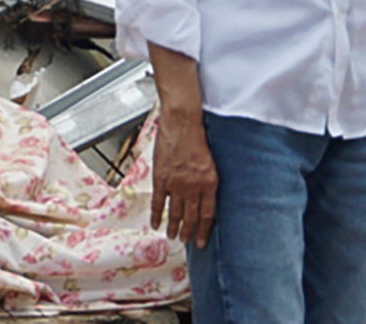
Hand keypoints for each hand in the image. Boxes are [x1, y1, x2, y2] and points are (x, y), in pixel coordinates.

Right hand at [150, 109, 217, 246]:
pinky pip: (158, 202)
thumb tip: (205, 196)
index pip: (207, 214)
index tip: (201, 241)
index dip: (204, 230)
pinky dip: (156, 215)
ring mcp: (176, 184)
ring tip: (173, 237)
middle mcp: (193, 187)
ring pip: (175, 213)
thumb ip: (207, 180)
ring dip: (174, 227)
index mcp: (209, 182)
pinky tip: (156, 224)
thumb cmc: (197, 136)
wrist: (182, 123)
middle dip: (188, 232)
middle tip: (186, 242)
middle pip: (191, 217)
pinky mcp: (161, 179)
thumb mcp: (210, 161)